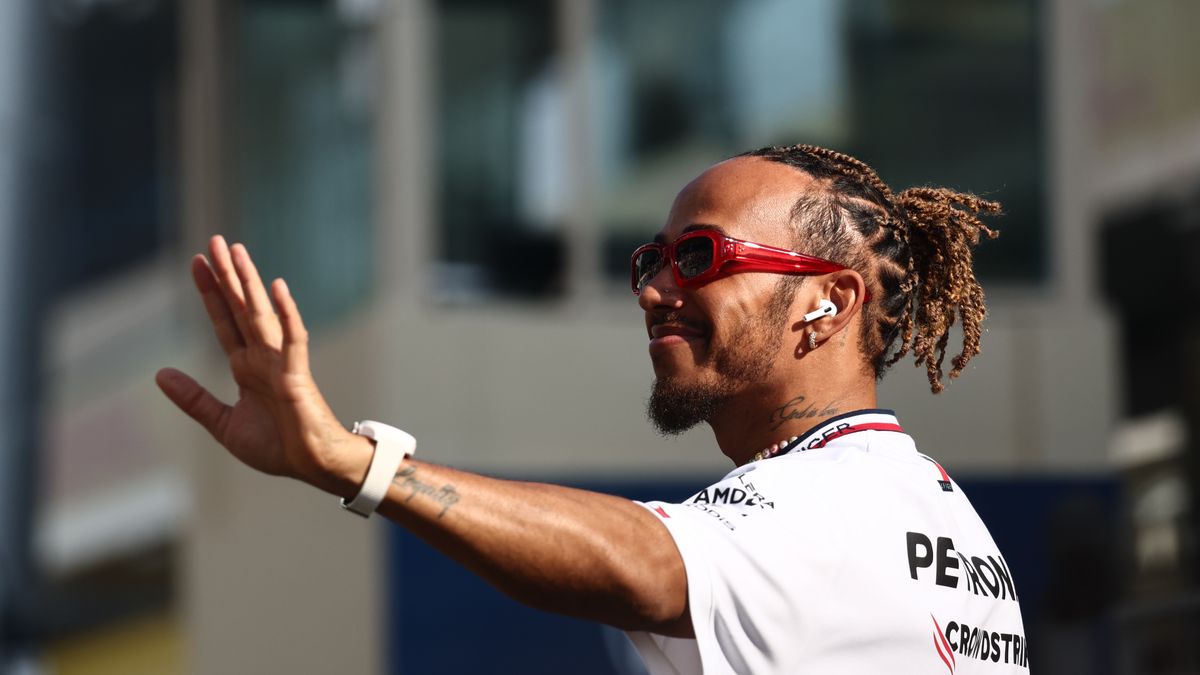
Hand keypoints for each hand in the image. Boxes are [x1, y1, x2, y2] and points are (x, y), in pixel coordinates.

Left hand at [156, 236, 367, 495]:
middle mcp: (263, 357)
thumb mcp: (223, 423)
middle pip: (241, 307)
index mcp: (246, 367)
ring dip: (250, 282)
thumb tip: (159, 374)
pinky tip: (278, 288)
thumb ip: (194, 399)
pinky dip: (286, 313)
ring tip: (238, 251)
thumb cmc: (277, 446)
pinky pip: (293, 339)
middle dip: (228, 274)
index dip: (210, 292)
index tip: (197, 262)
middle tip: (215, 240)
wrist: (311, 466)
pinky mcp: (297, 375)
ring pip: (262, 314)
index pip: (224, 321)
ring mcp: (281, 362)